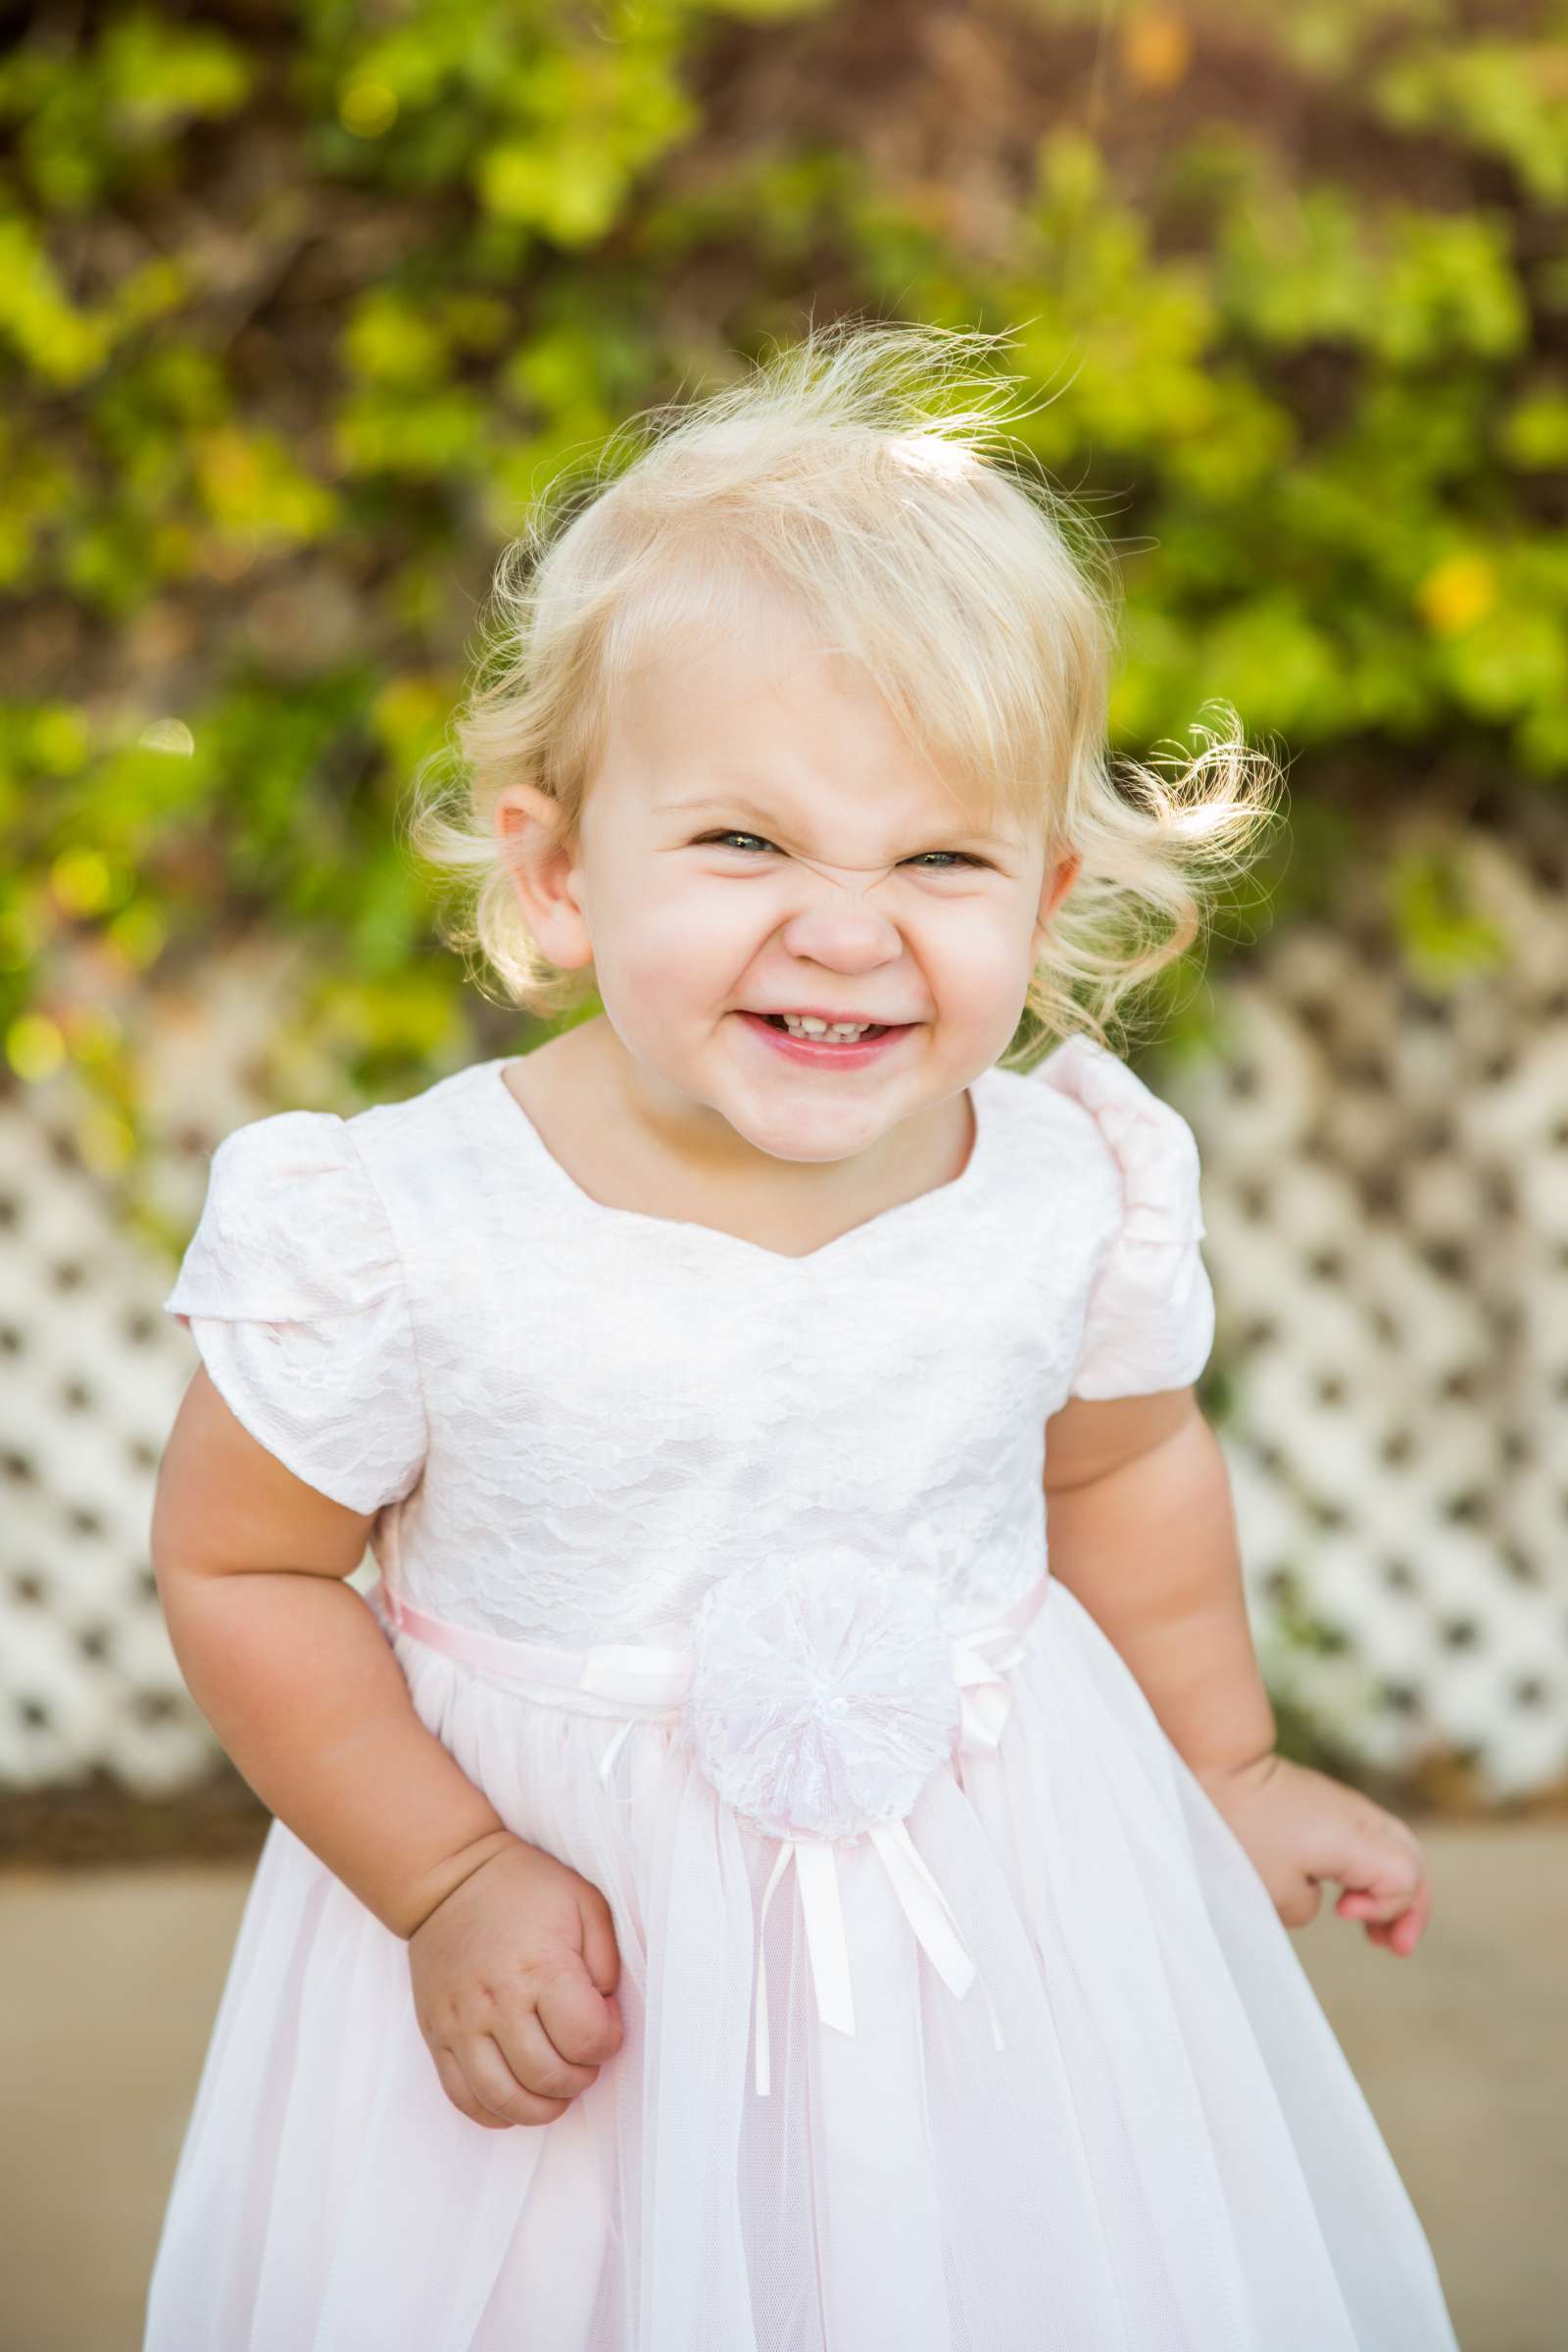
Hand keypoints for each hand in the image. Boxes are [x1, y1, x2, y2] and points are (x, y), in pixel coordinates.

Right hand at [408, 1833, 624, 2127]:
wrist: (450, 1879)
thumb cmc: (526, 1888)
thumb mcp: (585, 1902)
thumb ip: (606, 1960)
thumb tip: (605, 2013)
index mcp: (540, 1966)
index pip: (585, 2038)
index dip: (607, 2043)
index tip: (606, 2027)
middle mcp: (497, 2000)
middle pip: (547, 2075)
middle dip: (579, 2079)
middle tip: (584, 2058)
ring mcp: (461, 2022)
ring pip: (503, 2098)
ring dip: (540, 2108)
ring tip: (555, 2090)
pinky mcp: (436, 2035)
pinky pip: (462, 2097)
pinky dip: (495, 2112)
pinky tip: (516, 2098)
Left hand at [1193, 1751, 1432, 1956]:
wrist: (1221, 1766)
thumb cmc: (1244, 1828)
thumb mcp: (1275, 1889)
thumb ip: (1308, 1908)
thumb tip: (1316, 1898)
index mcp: (1357, 1839)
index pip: (1405, 1880)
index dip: (1385, 1909)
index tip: (1343, 1913)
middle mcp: (1362, 1819)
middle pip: (1413, 1863)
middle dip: (1411, 1908)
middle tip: (1395, 1946)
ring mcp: (1349, 1808)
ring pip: (1397, 1850)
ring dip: (1394, 1892)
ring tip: (1380, 1934)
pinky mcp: (1331, 1804)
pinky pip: (1372, 1841)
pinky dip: (1372, 1872)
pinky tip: (1352, 1897)